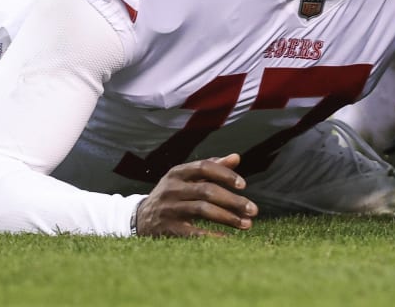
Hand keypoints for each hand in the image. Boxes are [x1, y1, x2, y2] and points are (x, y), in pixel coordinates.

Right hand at [135, 153, 257, 237]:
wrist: (140, 218)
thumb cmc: (172, 193)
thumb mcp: (186, 178)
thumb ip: (212, 167)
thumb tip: (236, 157)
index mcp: (178, 172)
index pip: (204, 167)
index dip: (225, 174)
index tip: (244, 185)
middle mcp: (172, 188)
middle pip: (207, 191)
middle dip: (234, 201)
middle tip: (254, 210)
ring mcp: (168, 208)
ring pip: (203, 210)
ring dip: (228, 218)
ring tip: (247, 224)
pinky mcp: (167, 228)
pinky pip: (193, 232)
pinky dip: (212, 235)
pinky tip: (227, 237)